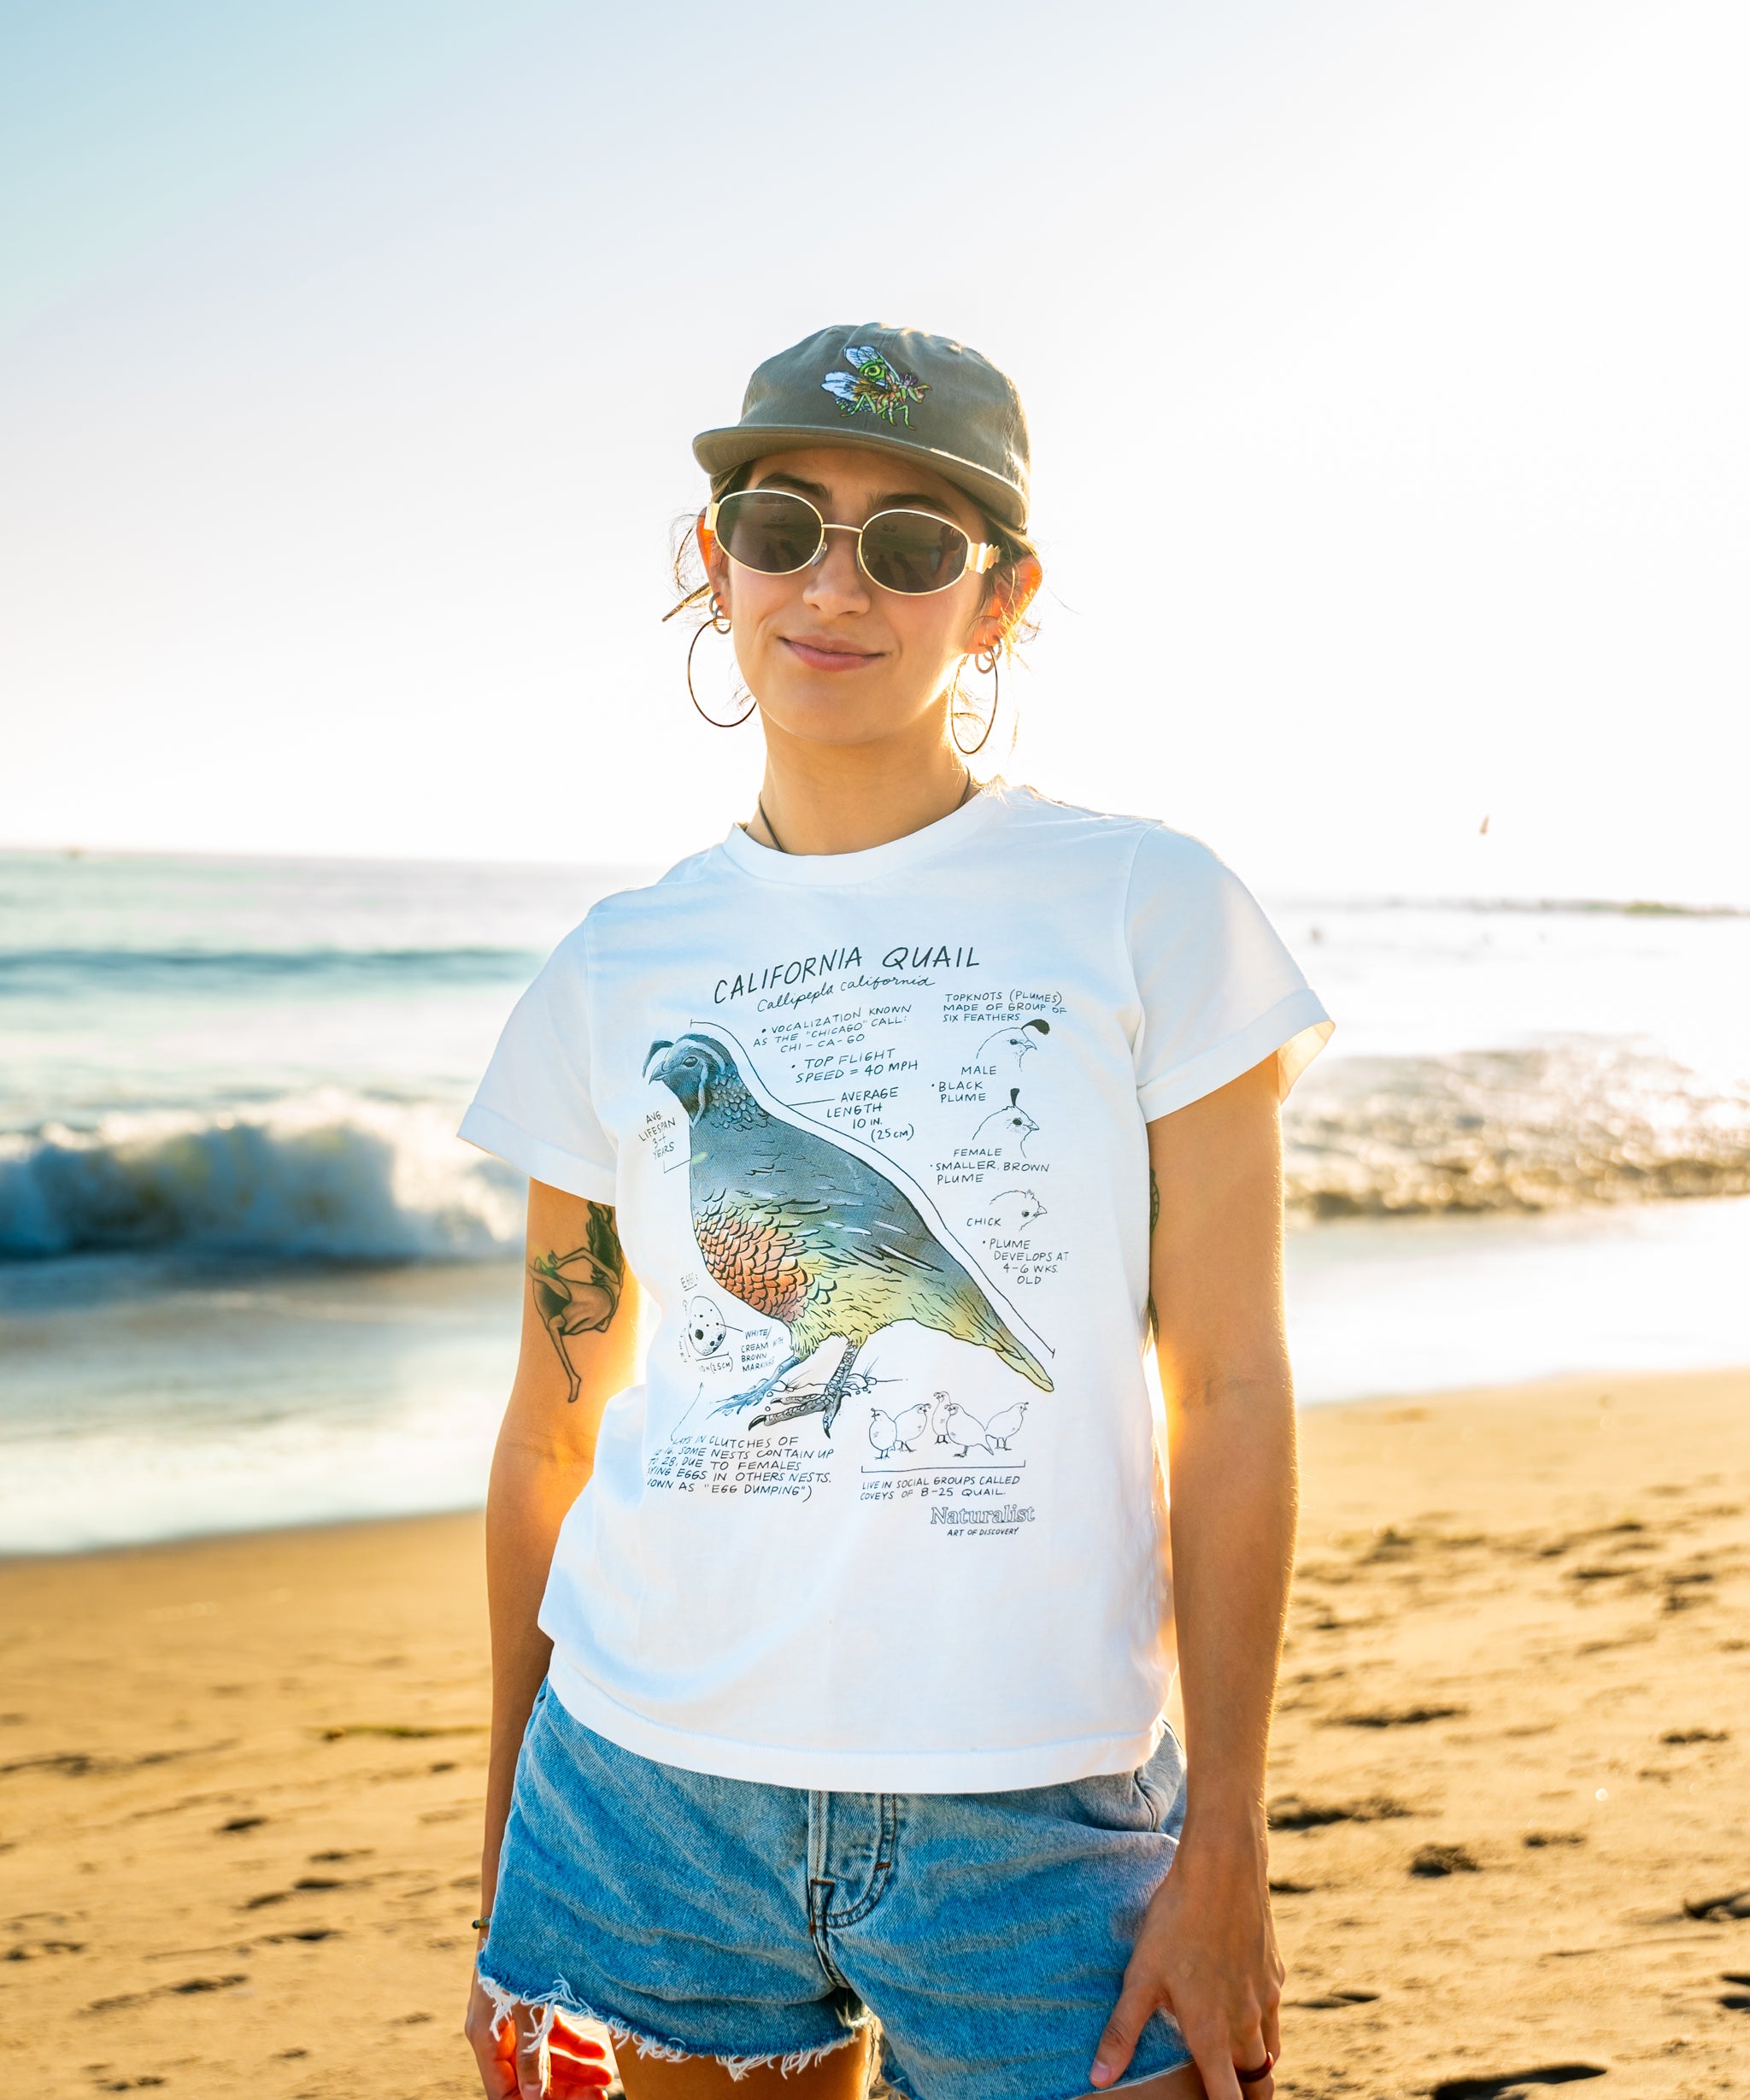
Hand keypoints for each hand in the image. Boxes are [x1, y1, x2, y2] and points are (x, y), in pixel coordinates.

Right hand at [464, 1967, 613, 2098]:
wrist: (522, 1905)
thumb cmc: (519, 1954)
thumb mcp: (527, 2008)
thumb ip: (529, 2055)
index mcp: (485, 2039)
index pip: (505, 2094)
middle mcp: (496, 2034)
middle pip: (529, 2079)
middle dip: (564, 2090)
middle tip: (599, 2095)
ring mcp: (514, 2018)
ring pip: (545, 2057)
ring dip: (574, 2069)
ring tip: (606, 2075)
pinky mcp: (530, 2003)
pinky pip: (551, 2034)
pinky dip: (574, 2043)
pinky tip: (598, 2050)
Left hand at [1090, 1824, 1282, 2099]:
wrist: (1222, 1870)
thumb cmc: (1175, 1922)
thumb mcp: (1140, 1976)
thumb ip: (1121, 2032)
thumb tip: (1099, 2077)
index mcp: (1211, 2033)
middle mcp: (1245, 2022)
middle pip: (1257, 2082)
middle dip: (1247, 2096)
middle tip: (1232, 2094)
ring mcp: (1265, 1997)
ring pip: (1271, 2051)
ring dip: (1257, 2066)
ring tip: (1239, 2068)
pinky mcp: (1274, 1973)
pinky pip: (1274, 2014)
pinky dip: (1264, 2026)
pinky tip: (1243, 2006)